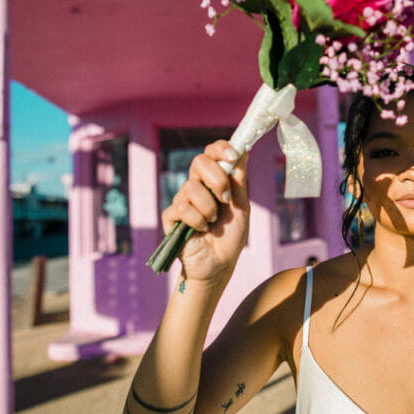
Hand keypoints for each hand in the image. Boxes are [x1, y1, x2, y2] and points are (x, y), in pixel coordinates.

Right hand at [161, 141, 249, 282]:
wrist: (219, 264)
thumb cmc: (230, 235)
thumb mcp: (241, 206)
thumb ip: (239, 181)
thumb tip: (243, 151)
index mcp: (214, 180)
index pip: (211, 153)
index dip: (220, 149)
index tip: (232, 155)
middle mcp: (197, 186)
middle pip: (199, 161)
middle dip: (217, 178)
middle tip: (225, 199)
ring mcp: (182, 200)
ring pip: (191, 187)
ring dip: (208, 207)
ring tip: (212, 222)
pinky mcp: (171, 217)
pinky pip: (181, 208)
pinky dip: (196, 220)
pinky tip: (201, 230)